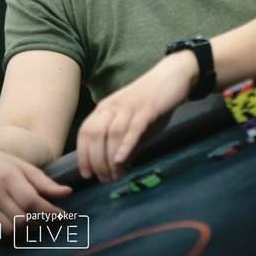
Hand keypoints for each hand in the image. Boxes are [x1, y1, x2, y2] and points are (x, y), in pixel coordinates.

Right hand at [0, 144, 71, 233]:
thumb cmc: (7, 165)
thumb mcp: (27, 168)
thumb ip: (46, 183)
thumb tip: (68, 193)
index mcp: (9, 177)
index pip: (31, 201)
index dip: (49, 211)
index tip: (63, 215)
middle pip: (21, 219)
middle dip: (40, 223)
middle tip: (50, 221)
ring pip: (9, 230)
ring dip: (26, 232)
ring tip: (36, 225)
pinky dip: (10, 238)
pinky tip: (19, 231)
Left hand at [76, 51, 197, 182]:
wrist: (172, 76)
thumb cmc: (152, 102)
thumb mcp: (134, 124)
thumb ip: (125, 143)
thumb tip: (117, 167)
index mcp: (105, 108)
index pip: (85, 131)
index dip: (83, 154)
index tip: (87, 174)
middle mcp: (113, 106)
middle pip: (95, 134)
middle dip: (96, 161)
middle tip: (105, 180)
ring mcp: (129, 106)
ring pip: (112, 133)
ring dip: (110, 158)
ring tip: (115, 176)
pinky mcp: (147, 108)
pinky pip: (133, 127)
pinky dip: (125, 144)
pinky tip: (122, 161)